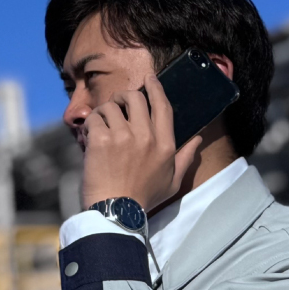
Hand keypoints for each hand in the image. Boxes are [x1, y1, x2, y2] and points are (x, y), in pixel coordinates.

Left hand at [79, 71, 203, 211]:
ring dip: (104, 113)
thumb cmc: (144, 197)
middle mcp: (146, 136)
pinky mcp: (101, 140)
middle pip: (136, 97)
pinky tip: (90, 137)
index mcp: (165, 144)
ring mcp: (122, 137)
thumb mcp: (173, 180)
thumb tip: (198, 138)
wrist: (116, 210)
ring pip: (111, 106)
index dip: (156, 88)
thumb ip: (186, 157)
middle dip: (124, 96)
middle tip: (118, 104)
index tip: (149, 79)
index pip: (163, 106)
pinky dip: (90, 124)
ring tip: (101, 126)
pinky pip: (94, 118)